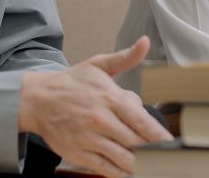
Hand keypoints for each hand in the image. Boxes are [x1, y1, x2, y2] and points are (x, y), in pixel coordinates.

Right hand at [20, 37, 172, 177]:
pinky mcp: (78, 153)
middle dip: (151, 149)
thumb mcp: (99, 65)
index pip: (141, 120)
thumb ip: (125, 57)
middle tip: (162, 153)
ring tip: (149, 163)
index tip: (170, 142)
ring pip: (123, 158)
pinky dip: (120, 173)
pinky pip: (105, 168)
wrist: (38, 100)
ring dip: (138, 163)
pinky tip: (129, 172)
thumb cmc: (72, 83)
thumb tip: (145, 42)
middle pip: (135, 141)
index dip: (158, 134)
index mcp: (109, 97)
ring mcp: (89, 139)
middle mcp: (100, 120)